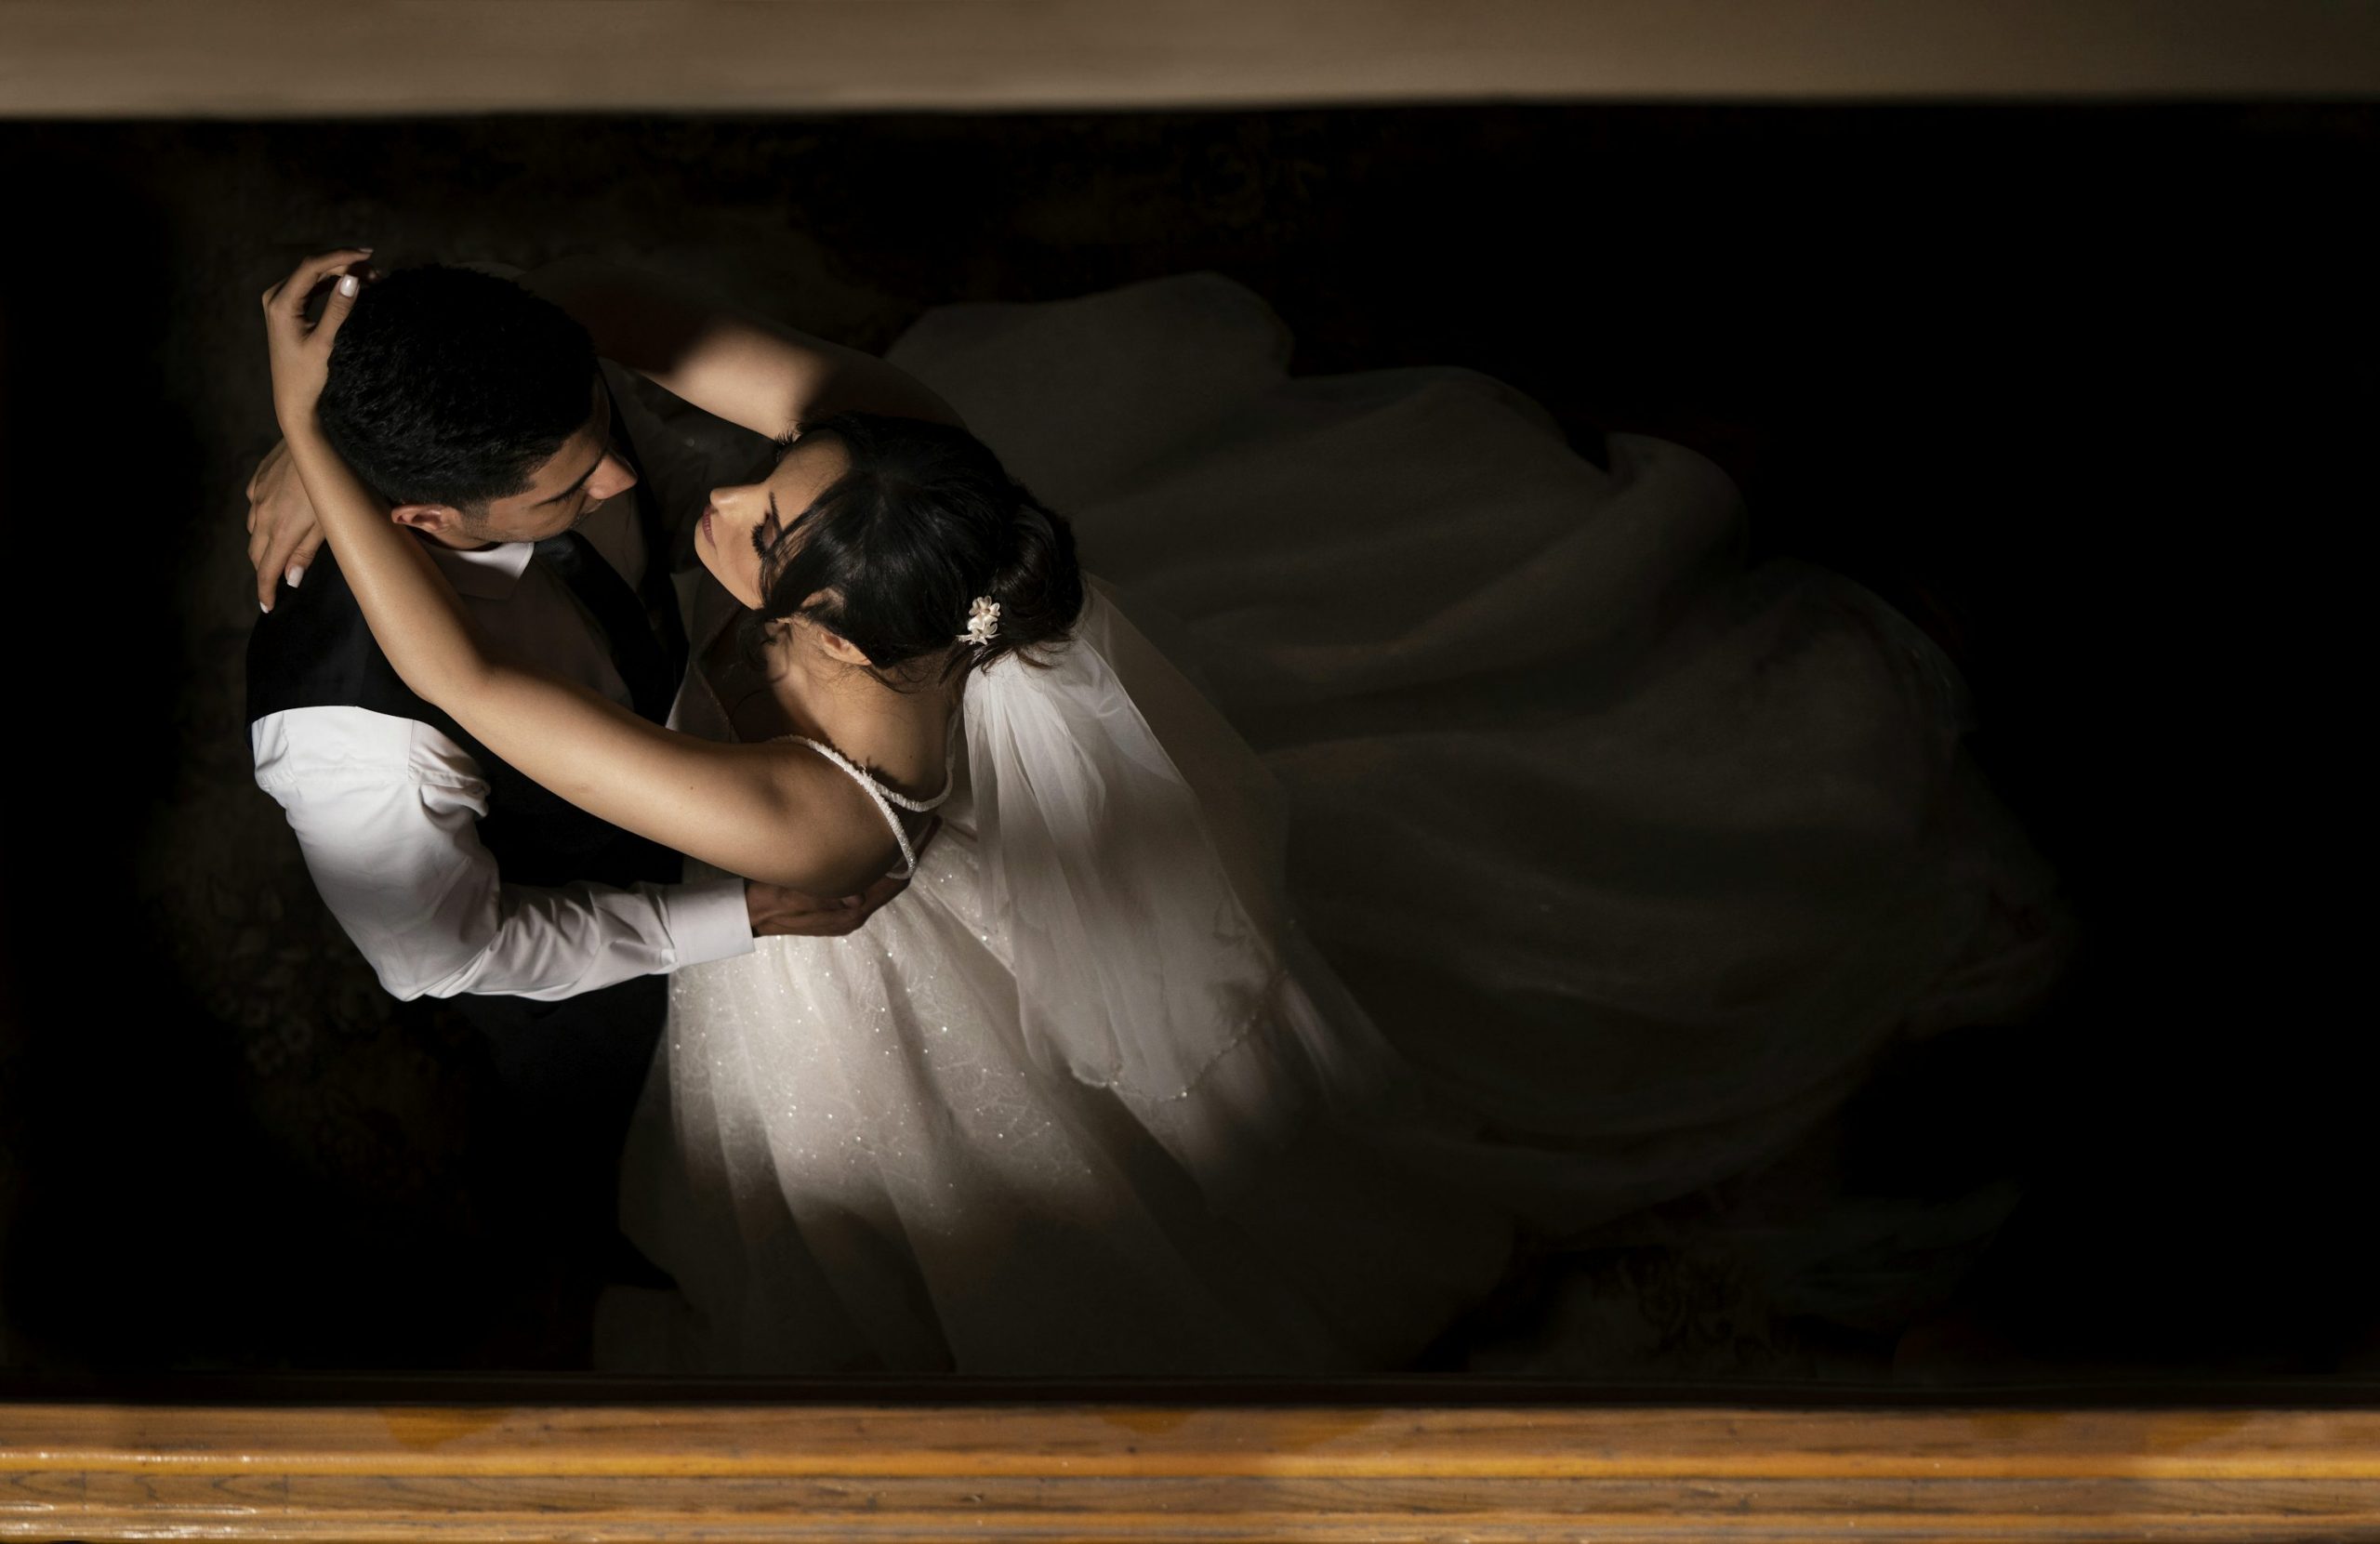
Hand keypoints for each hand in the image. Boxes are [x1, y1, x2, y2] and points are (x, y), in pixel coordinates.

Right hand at [245, 438, 326, 612]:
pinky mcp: (258, 477)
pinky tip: (276, 512)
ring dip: (264, 542)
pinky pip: (254, 503)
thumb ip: (307, 552)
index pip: (267, 570)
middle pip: (256, 553)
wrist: (319, 434)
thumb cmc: (338, 481)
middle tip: (276, 581)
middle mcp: (264, 515)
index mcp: (283, 531)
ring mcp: (258, 495)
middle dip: (265, 570)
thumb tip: (290, 580)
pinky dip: (262, 515)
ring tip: (279, 548)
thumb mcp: (329, 522)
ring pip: (253, 529)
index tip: (267, 607)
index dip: (265, 591)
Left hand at [259, 247, 373, 433]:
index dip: (341, 256)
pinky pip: (314, 287)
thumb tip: (354, 278)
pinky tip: (355, 286)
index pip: (312, 267)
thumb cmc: (307, 377)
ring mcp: (282, 302)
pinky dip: (335, 284)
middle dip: (345, 265)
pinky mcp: (290, 309)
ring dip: (342, 274)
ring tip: (373, 278)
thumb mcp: (325, 343)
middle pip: (314, 268)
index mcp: (280, 303)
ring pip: (315, 276)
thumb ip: (338, 309)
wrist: (294, 400)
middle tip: (378, 272)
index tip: (369, 254)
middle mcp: (277, 296)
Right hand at [742, 817, 939, 937]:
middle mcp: (855, 911)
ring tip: (906, 823)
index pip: (897, 879)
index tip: (931, 824)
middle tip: (924, 818)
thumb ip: (829, 891)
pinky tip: (875, 841)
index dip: (916, 850)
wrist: (746, 914)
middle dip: (909, 848)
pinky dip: (876, 859)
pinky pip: (866, 877)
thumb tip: (858, 892)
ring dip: (893, 852)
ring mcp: (846, 907)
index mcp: (852, 910)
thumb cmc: (770, 899)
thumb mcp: (797, 892)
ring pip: (881, 876)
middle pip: (894, 877)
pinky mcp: (836, 901)